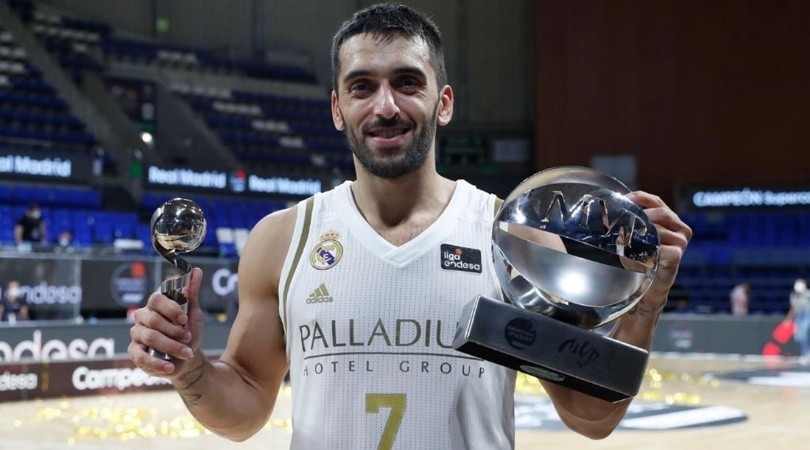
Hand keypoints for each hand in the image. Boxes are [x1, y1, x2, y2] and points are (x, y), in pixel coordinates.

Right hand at [128, 268, 204, 377]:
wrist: (186, 357)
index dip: (171, 308)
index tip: (185, 319)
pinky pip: (141, 358)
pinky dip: (157, 363)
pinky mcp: (134, 352)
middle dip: (174, 330)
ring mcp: (137, 334)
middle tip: (188, 337)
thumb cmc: (188, 331)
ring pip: (150, 338)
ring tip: (187, 353)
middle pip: (153, 320)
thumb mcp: (193, 313)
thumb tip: (196, 271)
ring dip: (171, 346)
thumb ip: (192, 293)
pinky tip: (171, 368)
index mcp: (156, 304)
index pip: (156, 298)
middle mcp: (143, 317)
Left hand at [626, 191, 691, 305]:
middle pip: (661, 213)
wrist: (650, 285)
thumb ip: (631, 223)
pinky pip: (662, 249)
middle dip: (642, 215)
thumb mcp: (637, 237)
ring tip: (626, 239)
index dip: (640, 197)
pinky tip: (638, 254)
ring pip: (660, 230)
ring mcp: (680, 242)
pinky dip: (648, 250)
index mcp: (669, 219)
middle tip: (625, 221)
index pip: (656, 201)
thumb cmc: (642, 258)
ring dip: (641, 234)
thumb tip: (606, 213)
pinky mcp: (677, 255)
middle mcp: (679, 228)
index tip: (625, 199)